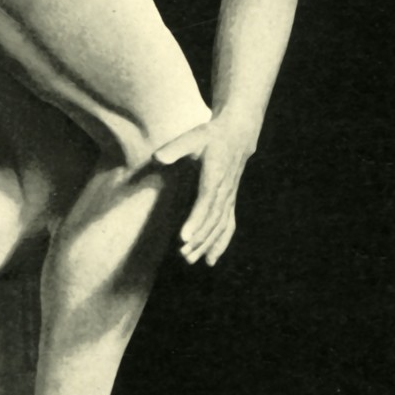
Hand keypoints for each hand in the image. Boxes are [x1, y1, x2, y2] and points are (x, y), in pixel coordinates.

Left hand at [179, 118, 255, 267]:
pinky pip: (228, 226)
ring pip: (220, 226)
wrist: (238, 134)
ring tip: (190, 260)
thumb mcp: (194, 136)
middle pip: (213, 219)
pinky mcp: (231, 202)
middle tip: (181, 254)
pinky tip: (211, 260)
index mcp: (215, 175)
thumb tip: (157, 157)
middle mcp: (225, 190)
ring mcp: (230, 198)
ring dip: (206, 245)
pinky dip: (221, 244)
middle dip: (199, 239)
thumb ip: (175, 148)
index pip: (205, 201)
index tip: (184, 237)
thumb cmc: (211, 135)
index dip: (195, 220)